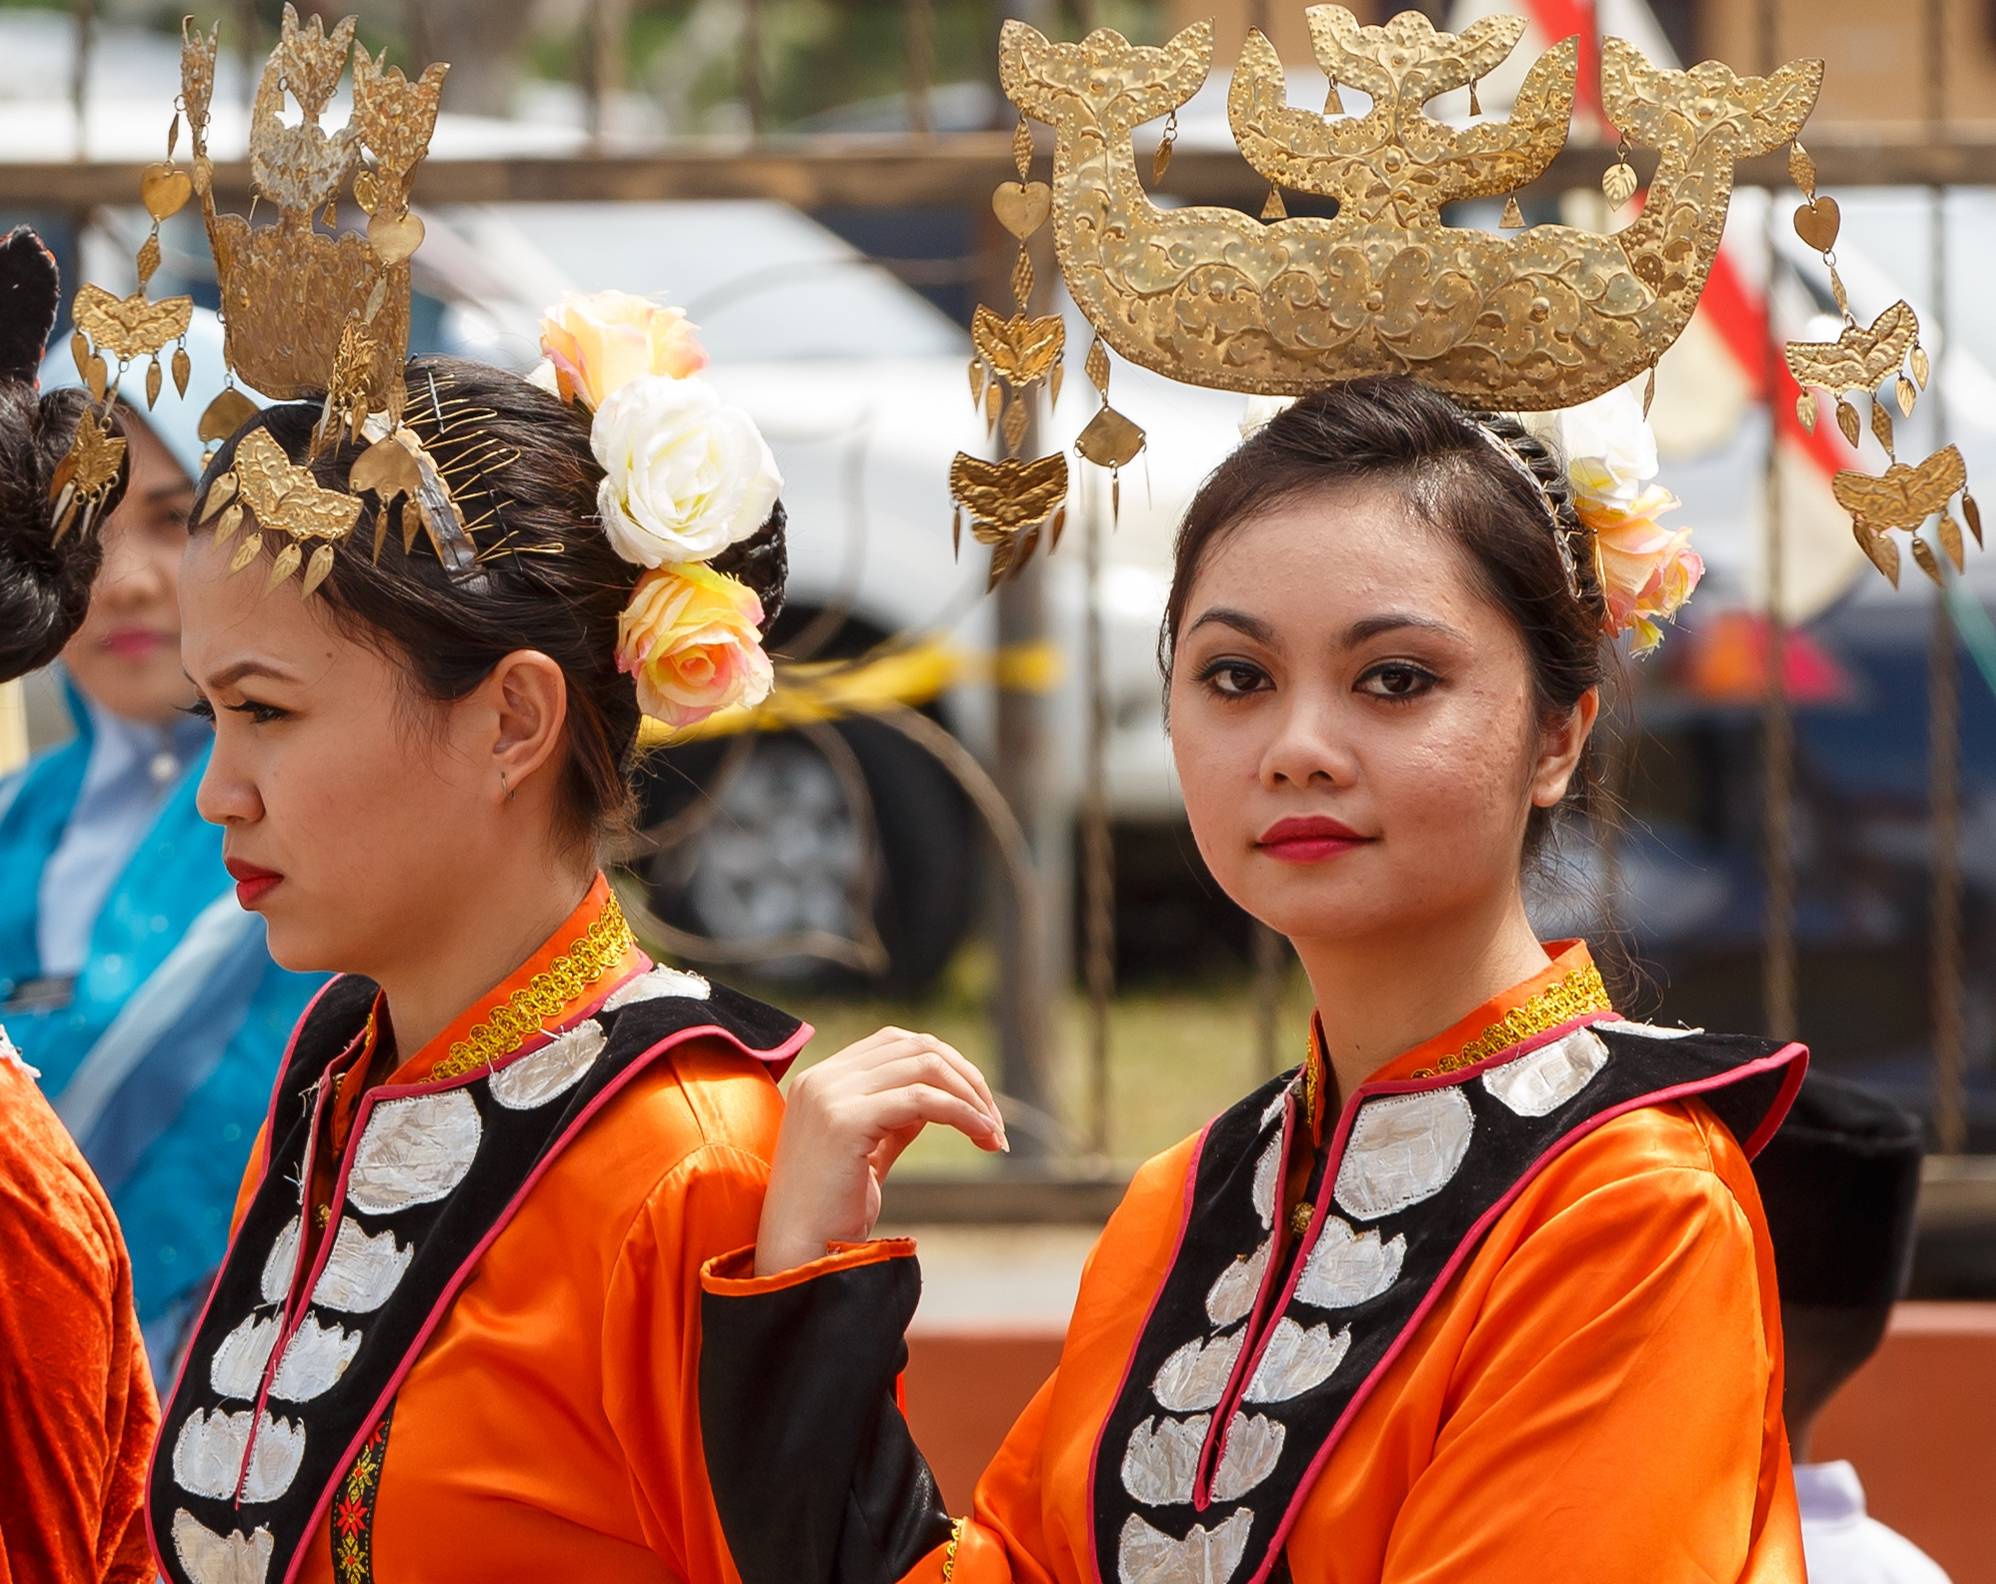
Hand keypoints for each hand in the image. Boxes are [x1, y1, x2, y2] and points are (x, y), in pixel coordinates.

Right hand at [755, 1027, 1006, 1276]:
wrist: (798, 1256)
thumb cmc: (832, 1213)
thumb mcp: (867, 1152)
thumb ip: (895, 1117)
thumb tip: (941, 1097)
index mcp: (821, 1079)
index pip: (896, 1043)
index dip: (946, 1065)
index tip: (977, 1105)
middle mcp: (822, 1078)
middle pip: (916, 1048)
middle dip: (966, 1079)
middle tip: (994, 1123)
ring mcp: (830, 1095)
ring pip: (925, 1067)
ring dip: (971, 1097)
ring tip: (992, 1134)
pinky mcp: (845, 1121)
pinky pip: (923, 1100)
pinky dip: (962, 1113)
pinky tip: (982, 1134)